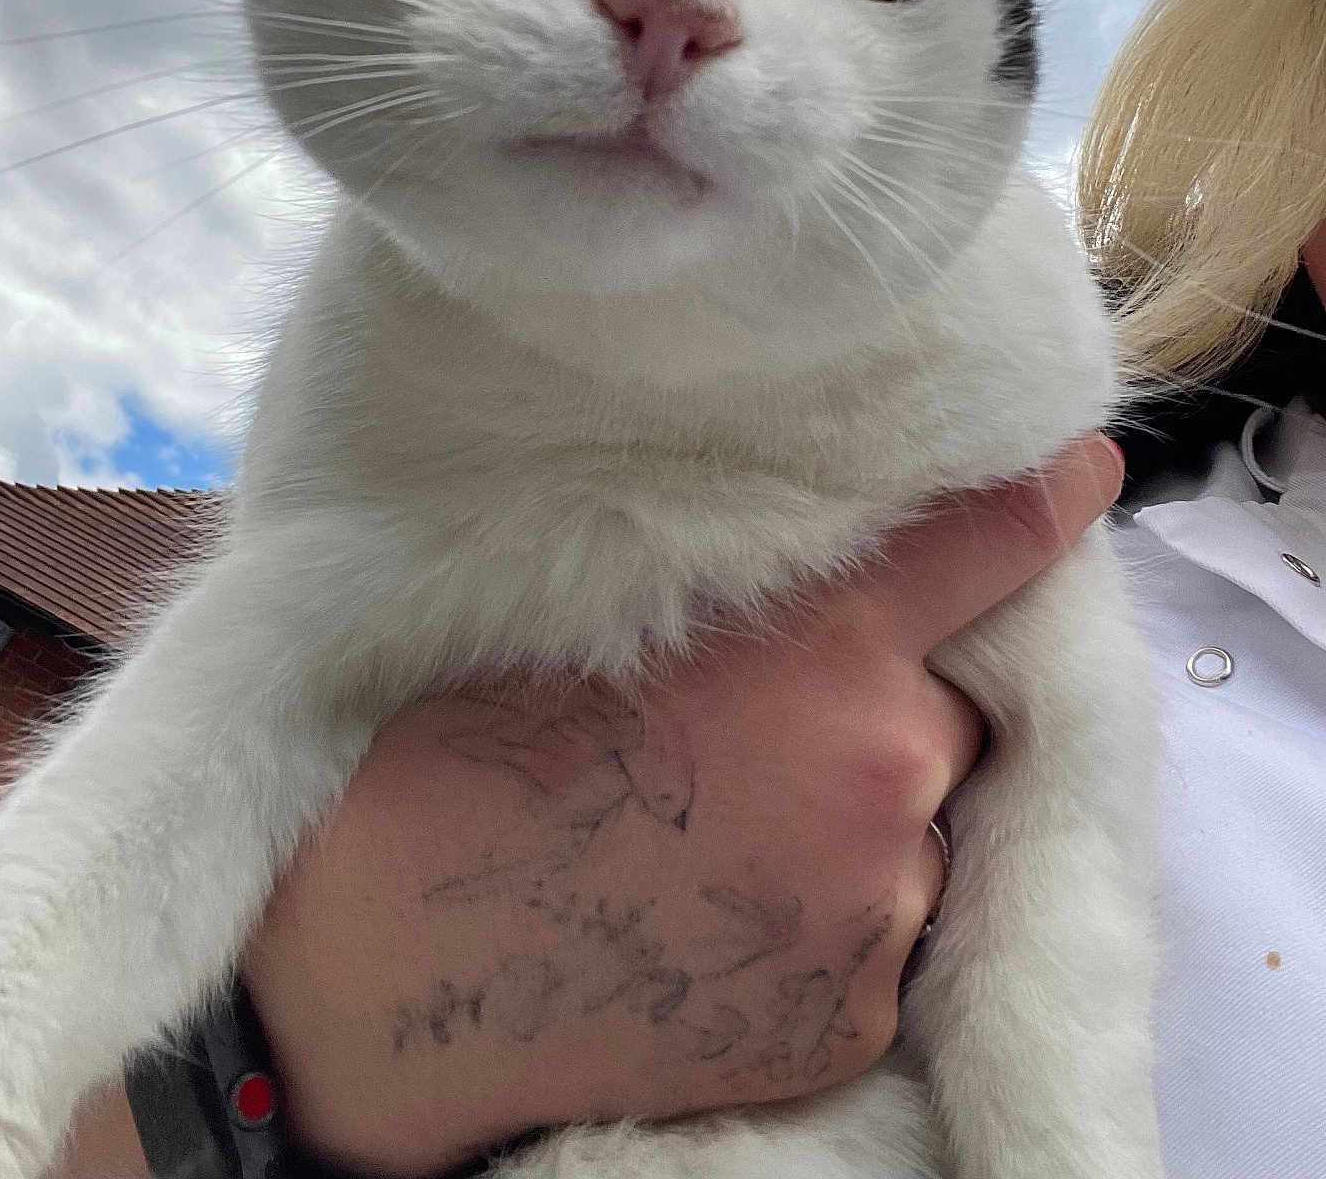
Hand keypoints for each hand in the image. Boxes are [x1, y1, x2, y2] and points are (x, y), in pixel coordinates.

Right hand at [242, 433, 1122, 1176]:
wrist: (400, 964)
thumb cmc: (477, 756)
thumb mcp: (610, 618)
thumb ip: (753, 585)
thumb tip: (828, 549)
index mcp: (825, 645)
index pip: (985, 544)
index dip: (1044, 501)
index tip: (1086, 474)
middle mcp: (886, 767)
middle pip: (944, 707)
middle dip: (884, 704)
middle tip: (760, 731)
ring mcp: (879, 903)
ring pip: (916, 826)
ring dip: (856, 818)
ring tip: (718, 835)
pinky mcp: (853, 1012)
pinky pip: (878, 934)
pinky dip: (825, 917)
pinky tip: (714, 914)